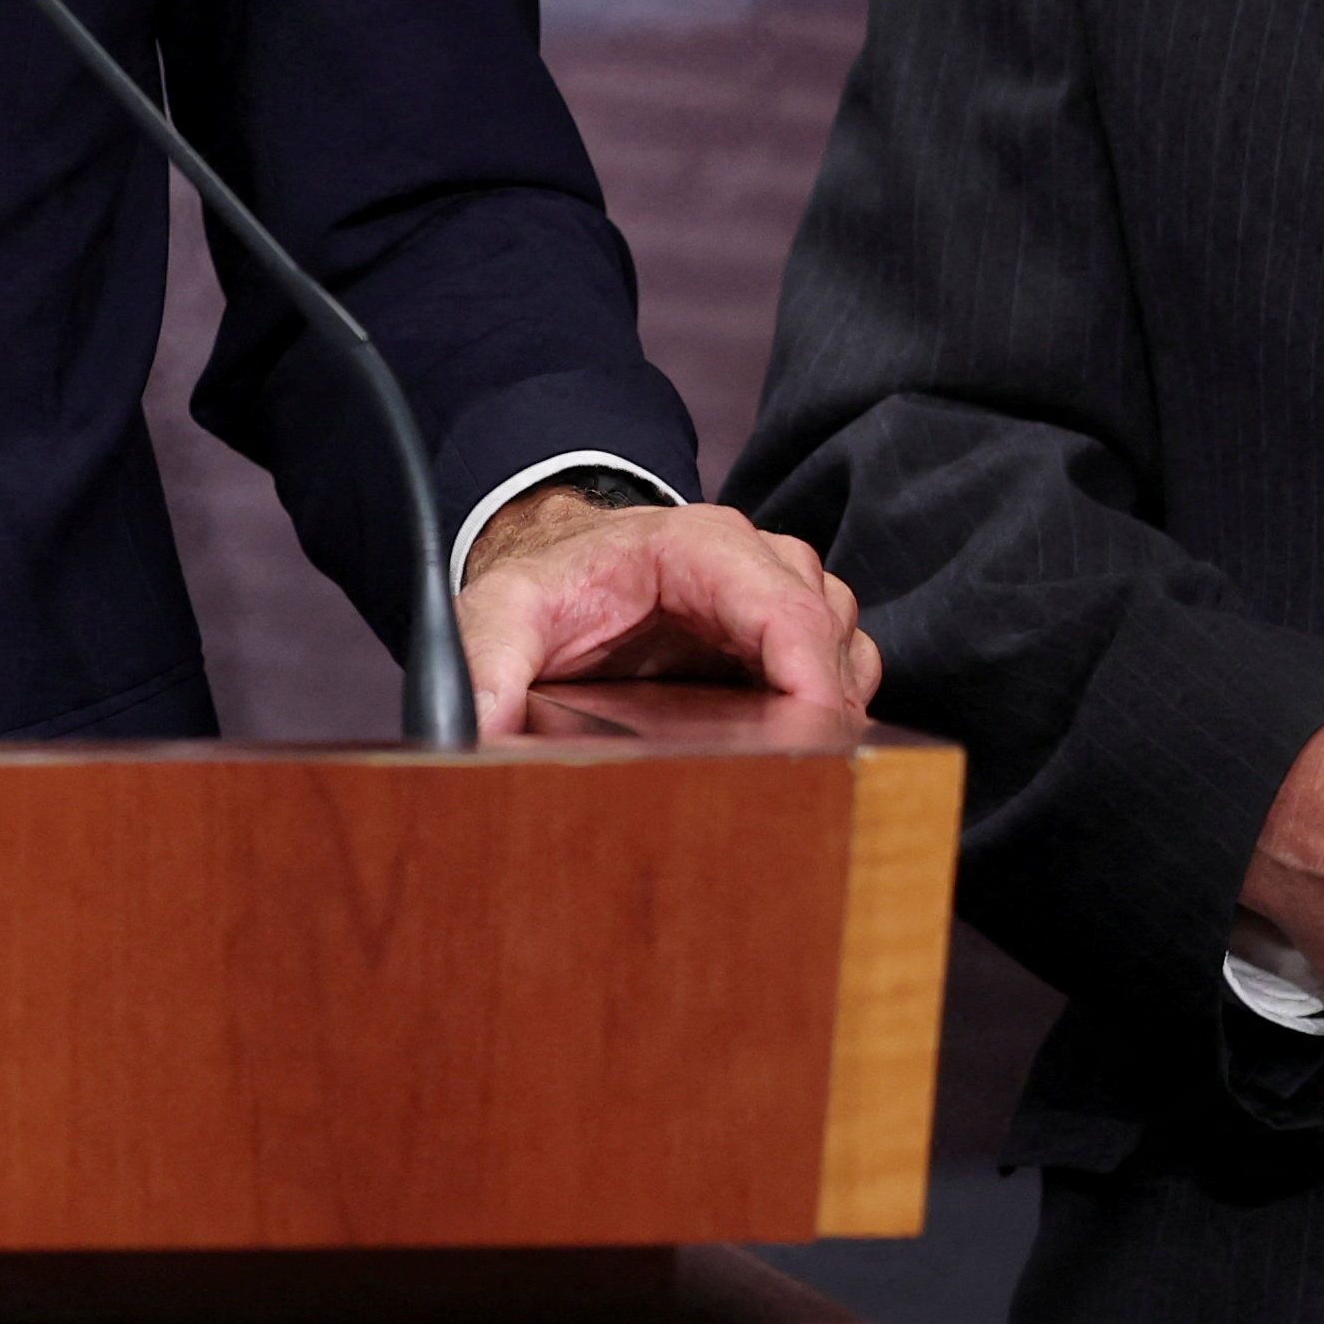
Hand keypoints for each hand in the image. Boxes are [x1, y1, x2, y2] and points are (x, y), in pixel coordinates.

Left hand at [455, 487, 881, 745]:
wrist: (561, 565)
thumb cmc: (547, 586)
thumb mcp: (502, 614)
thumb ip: (488, 665)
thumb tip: (477, 729)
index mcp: (698, 545)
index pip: (786, 609)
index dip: (811, 681)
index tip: (809, 744)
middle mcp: (755, 561)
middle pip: (828, 634)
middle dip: (821, 710)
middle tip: (785, 778)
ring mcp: (779, 596)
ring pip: (846, 652)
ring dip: (826, 710)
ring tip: (775, 765)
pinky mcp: (787, 637)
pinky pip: (841, 671)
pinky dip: (827, 712)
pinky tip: (782, 750)